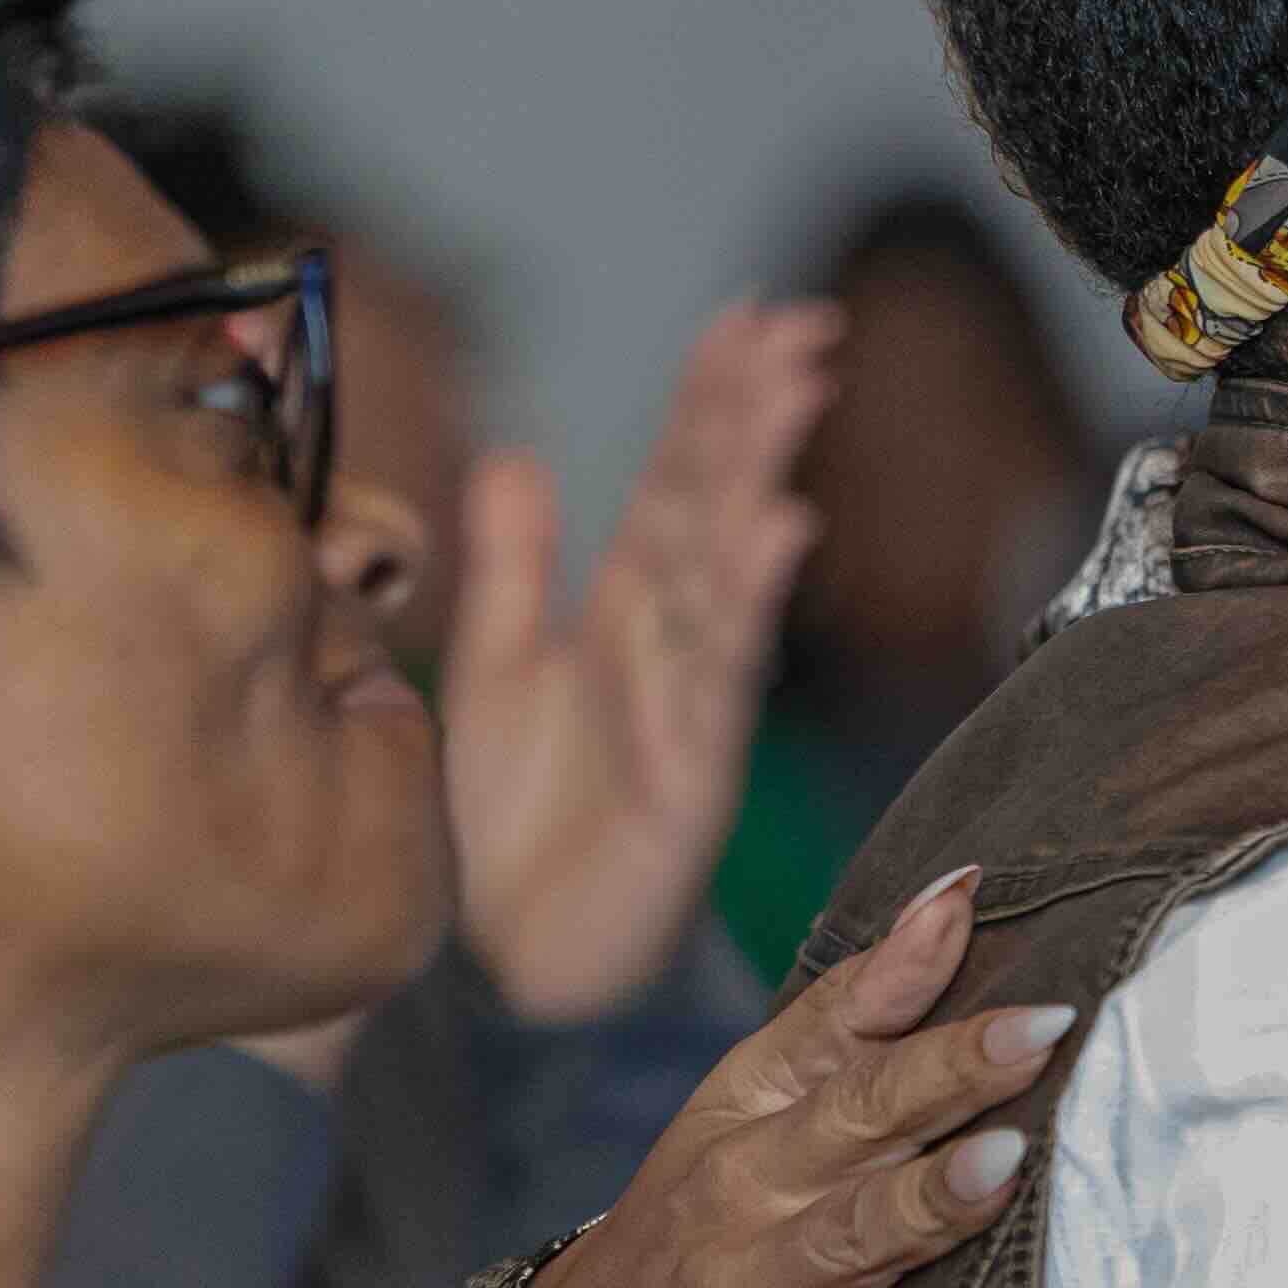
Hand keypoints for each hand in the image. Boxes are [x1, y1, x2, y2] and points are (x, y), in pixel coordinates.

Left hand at [441, 298, 837, 1020]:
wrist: (494, 972)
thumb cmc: (502, 828)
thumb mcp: (489, 672)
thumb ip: (512, 569)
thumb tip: (519, 455)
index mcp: (621, 612)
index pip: (675, 480)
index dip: (710, 399)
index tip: (749, 315)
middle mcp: (664, 647)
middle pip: (715, 507)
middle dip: (756, 414)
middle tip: (799, 328)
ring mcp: (686, 708)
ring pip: (727, 571)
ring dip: (761, 474)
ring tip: (794, 390)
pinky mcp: (691, 776)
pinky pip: (721, 674)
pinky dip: (747, 597)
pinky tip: (776, 525)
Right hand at [478, 867, 1063, 1287]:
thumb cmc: (697, 1216)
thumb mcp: (747, 1102)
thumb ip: (859, 1005)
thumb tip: (961, 891)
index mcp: (757, 1167)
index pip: (861, 1105)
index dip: (950, 1064)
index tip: (1048, 1022)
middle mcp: (746, 1272)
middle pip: (847, 1229)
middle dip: (923, 1199)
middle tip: (1006, 1160)